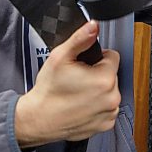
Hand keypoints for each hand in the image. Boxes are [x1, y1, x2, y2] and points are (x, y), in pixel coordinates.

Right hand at [15, 21, 119, 147]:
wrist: (39, 119)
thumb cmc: (49, 91)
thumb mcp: (60, 57)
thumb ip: (80, 38)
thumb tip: (93, 26)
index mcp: (105, 79)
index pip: (112, 56)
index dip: (96, 57)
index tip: (83, 64)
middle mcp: (112, 98)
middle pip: (111, 74)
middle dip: (97, 73)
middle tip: (78, 78)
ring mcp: (110, 113)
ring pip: (110, 91)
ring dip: (98, 90)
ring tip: (78, 92)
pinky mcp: (105, 125)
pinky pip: (107, 108)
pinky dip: (97, 105)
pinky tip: (81, 104)